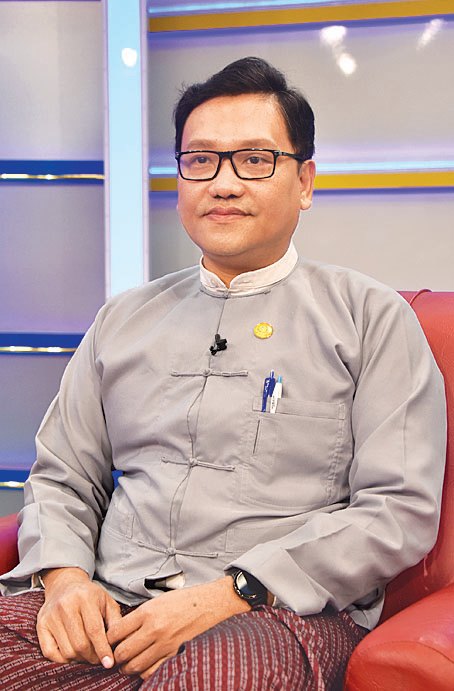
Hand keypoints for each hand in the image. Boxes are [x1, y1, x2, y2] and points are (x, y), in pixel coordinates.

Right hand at [37, 567, 121, 666]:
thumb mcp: (107, 601)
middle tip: (99, 658)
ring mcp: (50, 616)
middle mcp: (65, 606)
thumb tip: (119, 644)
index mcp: (85, 597)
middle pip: (80, 644)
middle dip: (92, 656)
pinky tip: (73, 653)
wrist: (64, 584)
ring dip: (80, 659)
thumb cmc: (89, 595)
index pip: (94, 630)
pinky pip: (50, 653)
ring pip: (67, 651)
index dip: (102, 649)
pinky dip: (63, 659)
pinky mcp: (41, 625)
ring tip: (87, 654)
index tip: (109, 663)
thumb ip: (115, 621)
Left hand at [107, 576, 249, 678]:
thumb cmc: (181, 600)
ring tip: (124, 663)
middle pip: (123, 651)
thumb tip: (121, 632)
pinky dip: (142, 672)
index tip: (108, 640)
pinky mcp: (172, 653)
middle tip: (113, 654)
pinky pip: (151, 670)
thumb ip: (138, 617)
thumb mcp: (156, 601)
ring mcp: (164, 643)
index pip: (116, 632)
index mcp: (147, 612)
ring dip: (126, 667)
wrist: (205, 605)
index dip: (108, 638)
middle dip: (114, 656)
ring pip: (134, 665)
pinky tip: (141, 666)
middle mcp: (153, 629)